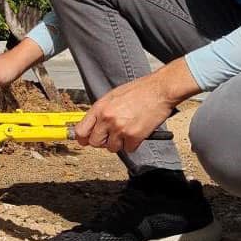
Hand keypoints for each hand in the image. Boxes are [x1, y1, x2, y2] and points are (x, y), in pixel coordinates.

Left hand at [73, 59, 199, 152]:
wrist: (160, 90)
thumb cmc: (140, 90)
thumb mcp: (114, 96)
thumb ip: (102, 111)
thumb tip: (94, 125)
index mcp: (100, 107)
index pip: (81, 131)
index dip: (83, 138)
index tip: (86, 140)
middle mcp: (107, 119)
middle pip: (95, 143)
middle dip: (103, 141)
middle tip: (113, 134)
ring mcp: (120, 129)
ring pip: (112, 148)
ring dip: (120, 143)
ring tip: (128, 129)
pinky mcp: (134, 137)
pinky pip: (128, 149)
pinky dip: (133, 144)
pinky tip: (138, 131)